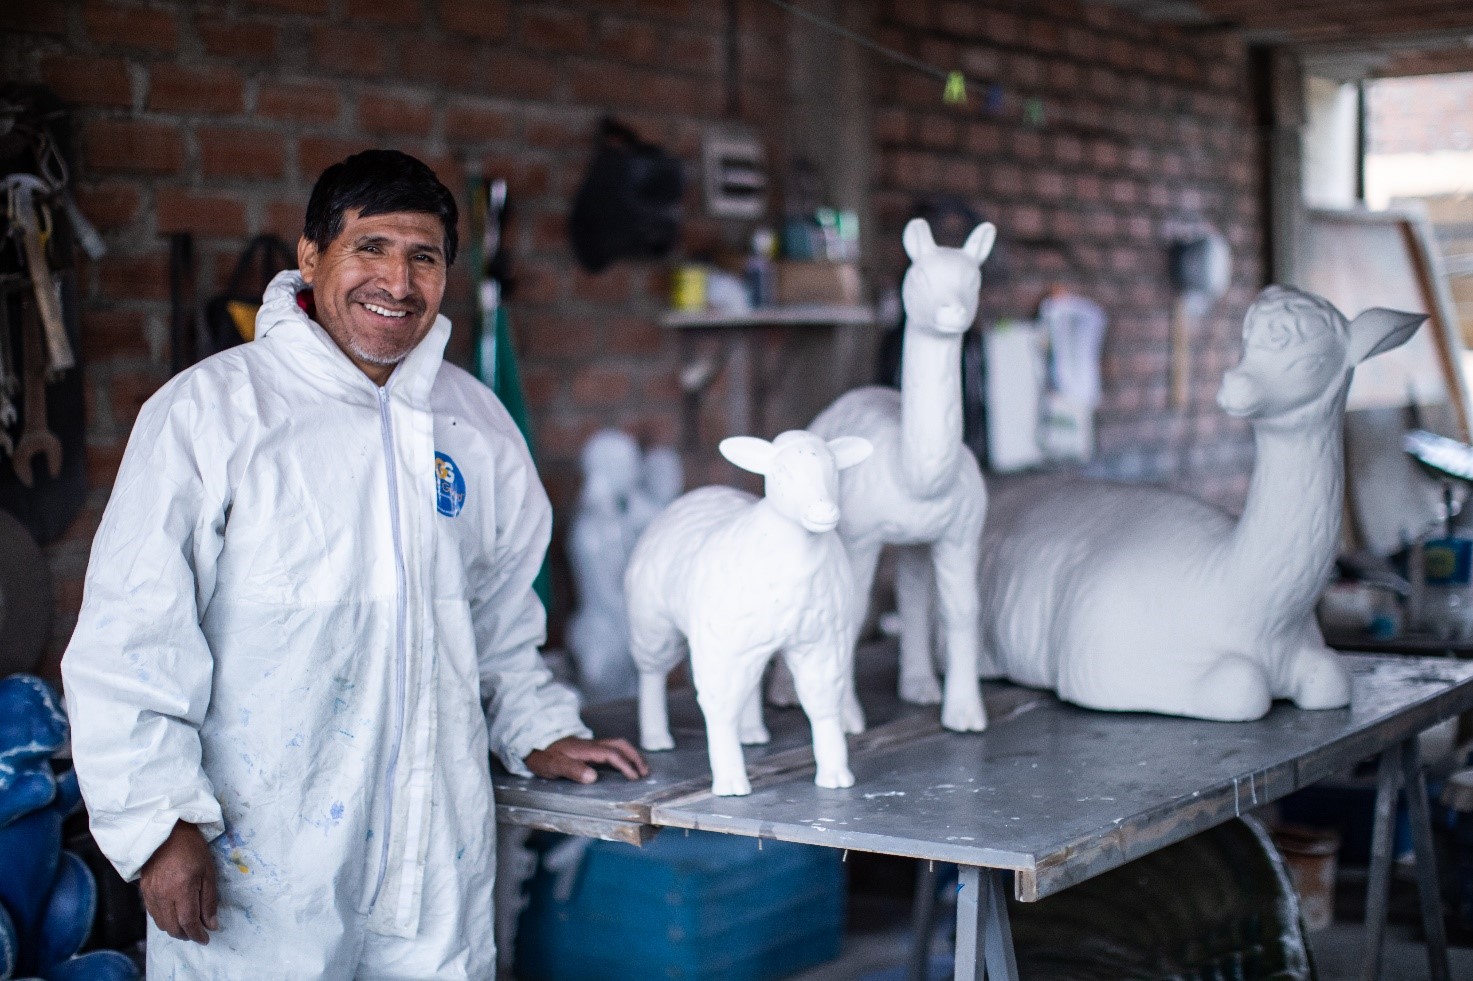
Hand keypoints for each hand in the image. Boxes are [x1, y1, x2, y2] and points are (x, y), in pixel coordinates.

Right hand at [139, 821, 218, 943]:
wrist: (166, 831)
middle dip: (186, 935)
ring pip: (161, 924)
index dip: (198, 934)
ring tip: (187, 925)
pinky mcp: (144, 890)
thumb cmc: (192, 849)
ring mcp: (151, 894)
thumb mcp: (208, 872)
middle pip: (173, 927)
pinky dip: (164, 919)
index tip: (206, 939)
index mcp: (182, 889)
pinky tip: (174, 914)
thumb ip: (209, 901)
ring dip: (174, 929)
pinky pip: (153, 914)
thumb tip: (212, 924)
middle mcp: (163, 895)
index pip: (189, 922)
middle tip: (198, 932)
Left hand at [525, 736, 648, 783]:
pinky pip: (611, 749)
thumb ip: (572, 770)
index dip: (625, 765)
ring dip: (631, 755)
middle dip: (635, 757)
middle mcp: (591, 745)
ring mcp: (591, 746)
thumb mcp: (554, 765)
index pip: (612, 754)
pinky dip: (623, 756)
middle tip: (645, 772)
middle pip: (620, 745)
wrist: (533, 743)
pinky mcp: (588, 749)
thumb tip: (593, 776)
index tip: (634, 777)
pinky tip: (624, 766)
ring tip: (640, 769)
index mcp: (586, 749)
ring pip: (617, 745)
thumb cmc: (543, 755)